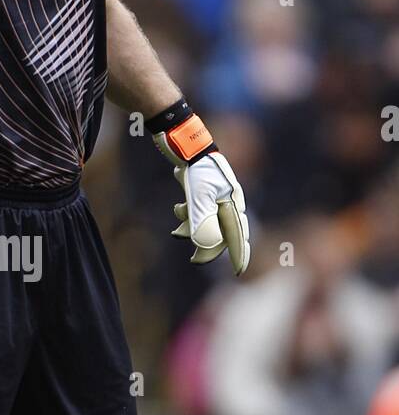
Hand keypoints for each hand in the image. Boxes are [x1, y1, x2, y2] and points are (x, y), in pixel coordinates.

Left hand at [171, 152, 250, 275]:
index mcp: (232, 204)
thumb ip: (203, 221)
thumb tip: (207, 246)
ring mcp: (215, 197)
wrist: (184, 142)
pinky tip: (178, 208)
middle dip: (207, 246)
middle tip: (193, 259)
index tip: (238, 271)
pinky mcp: (201, 192)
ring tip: (176, 231)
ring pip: (206, 222)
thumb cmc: (196, 168)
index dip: (239, 254)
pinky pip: (197, 212)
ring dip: (191, 228)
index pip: (238, 235)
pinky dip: (186, 215)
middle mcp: (227, 202)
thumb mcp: (199, 196)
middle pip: (222, 232)